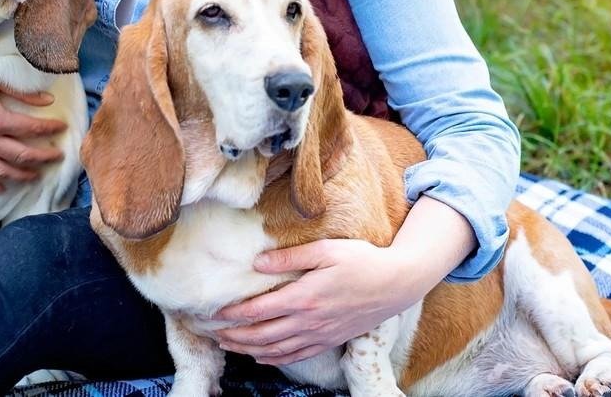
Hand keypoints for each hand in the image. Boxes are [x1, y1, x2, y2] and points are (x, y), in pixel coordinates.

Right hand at [0, 69, 64, 193]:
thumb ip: (20, 94)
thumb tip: (48, 101)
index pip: (30, 128)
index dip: (49, 129)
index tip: (61, 128)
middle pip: (20, 154)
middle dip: (43, 157)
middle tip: (57, 157)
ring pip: (0, 171)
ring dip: (21, 175)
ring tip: (35, 176)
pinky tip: (1, 188)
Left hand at [213, 239, 427, 365]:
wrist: (397, 283)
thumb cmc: (362, 260)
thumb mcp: (326, 250)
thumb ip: (290, 259)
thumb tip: (257, 263)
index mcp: (304, 297)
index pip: (259, 310)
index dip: (233, 314)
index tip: (215, 313)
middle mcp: (309, 321)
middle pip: (262, 335)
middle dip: (235, 337)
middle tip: (213, 334)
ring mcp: (320, 334)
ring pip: (277, 350)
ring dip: (250, 351)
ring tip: (230, 347)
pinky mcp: (331, 339)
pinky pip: (298, 356)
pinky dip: (276, 360)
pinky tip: (263, 358)